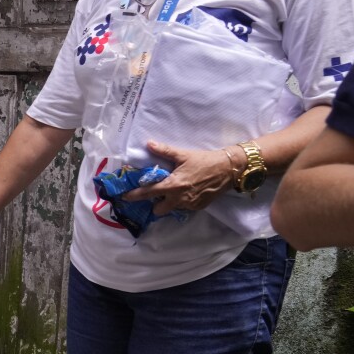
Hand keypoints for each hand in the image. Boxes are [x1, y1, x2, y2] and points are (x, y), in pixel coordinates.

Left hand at [121, 141, 235, 214]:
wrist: (229, 168)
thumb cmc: (204, 160)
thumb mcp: (183, 155)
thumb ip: (164, 151)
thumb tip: (148, 144)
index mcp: (172, 186)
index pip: (147, 194)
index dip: (134, 196)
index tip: (125, 197)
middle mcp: (179, 199)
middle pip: (158, 209)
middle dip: (156, 204)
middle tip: (160, 193)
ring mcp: (189, 205)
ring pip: (172, 209)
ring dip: (170, 203)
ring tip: (176, 190)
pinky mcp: (199, 207)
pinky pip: (185, 208)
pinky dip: (183, 202)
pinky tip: (189, 191)